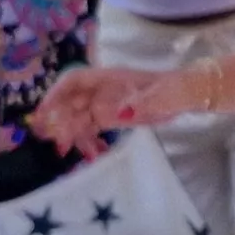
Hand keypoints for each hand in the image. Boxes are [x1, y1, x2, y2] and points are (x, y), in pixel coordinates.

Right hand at [31, 65, 184, 147]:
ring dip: (70, 133)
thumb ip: (148, 101)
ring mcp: (107, 104)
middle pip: (71, 100)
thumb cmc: (178, 89)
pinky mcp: (113, 117)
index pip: (75, 80)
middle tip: (51, 141)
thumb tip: (123, 112)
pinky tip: (91, 155)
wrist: (190, 94)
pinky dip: (87, 142)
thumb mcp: (166, 94)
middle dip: (57, 118)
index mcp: (112, 78)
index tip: (44, 113)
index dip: (57, 93)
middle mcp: (104, 90)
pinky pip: (92, 129)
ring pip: (78, 117)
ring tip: (67, 152)